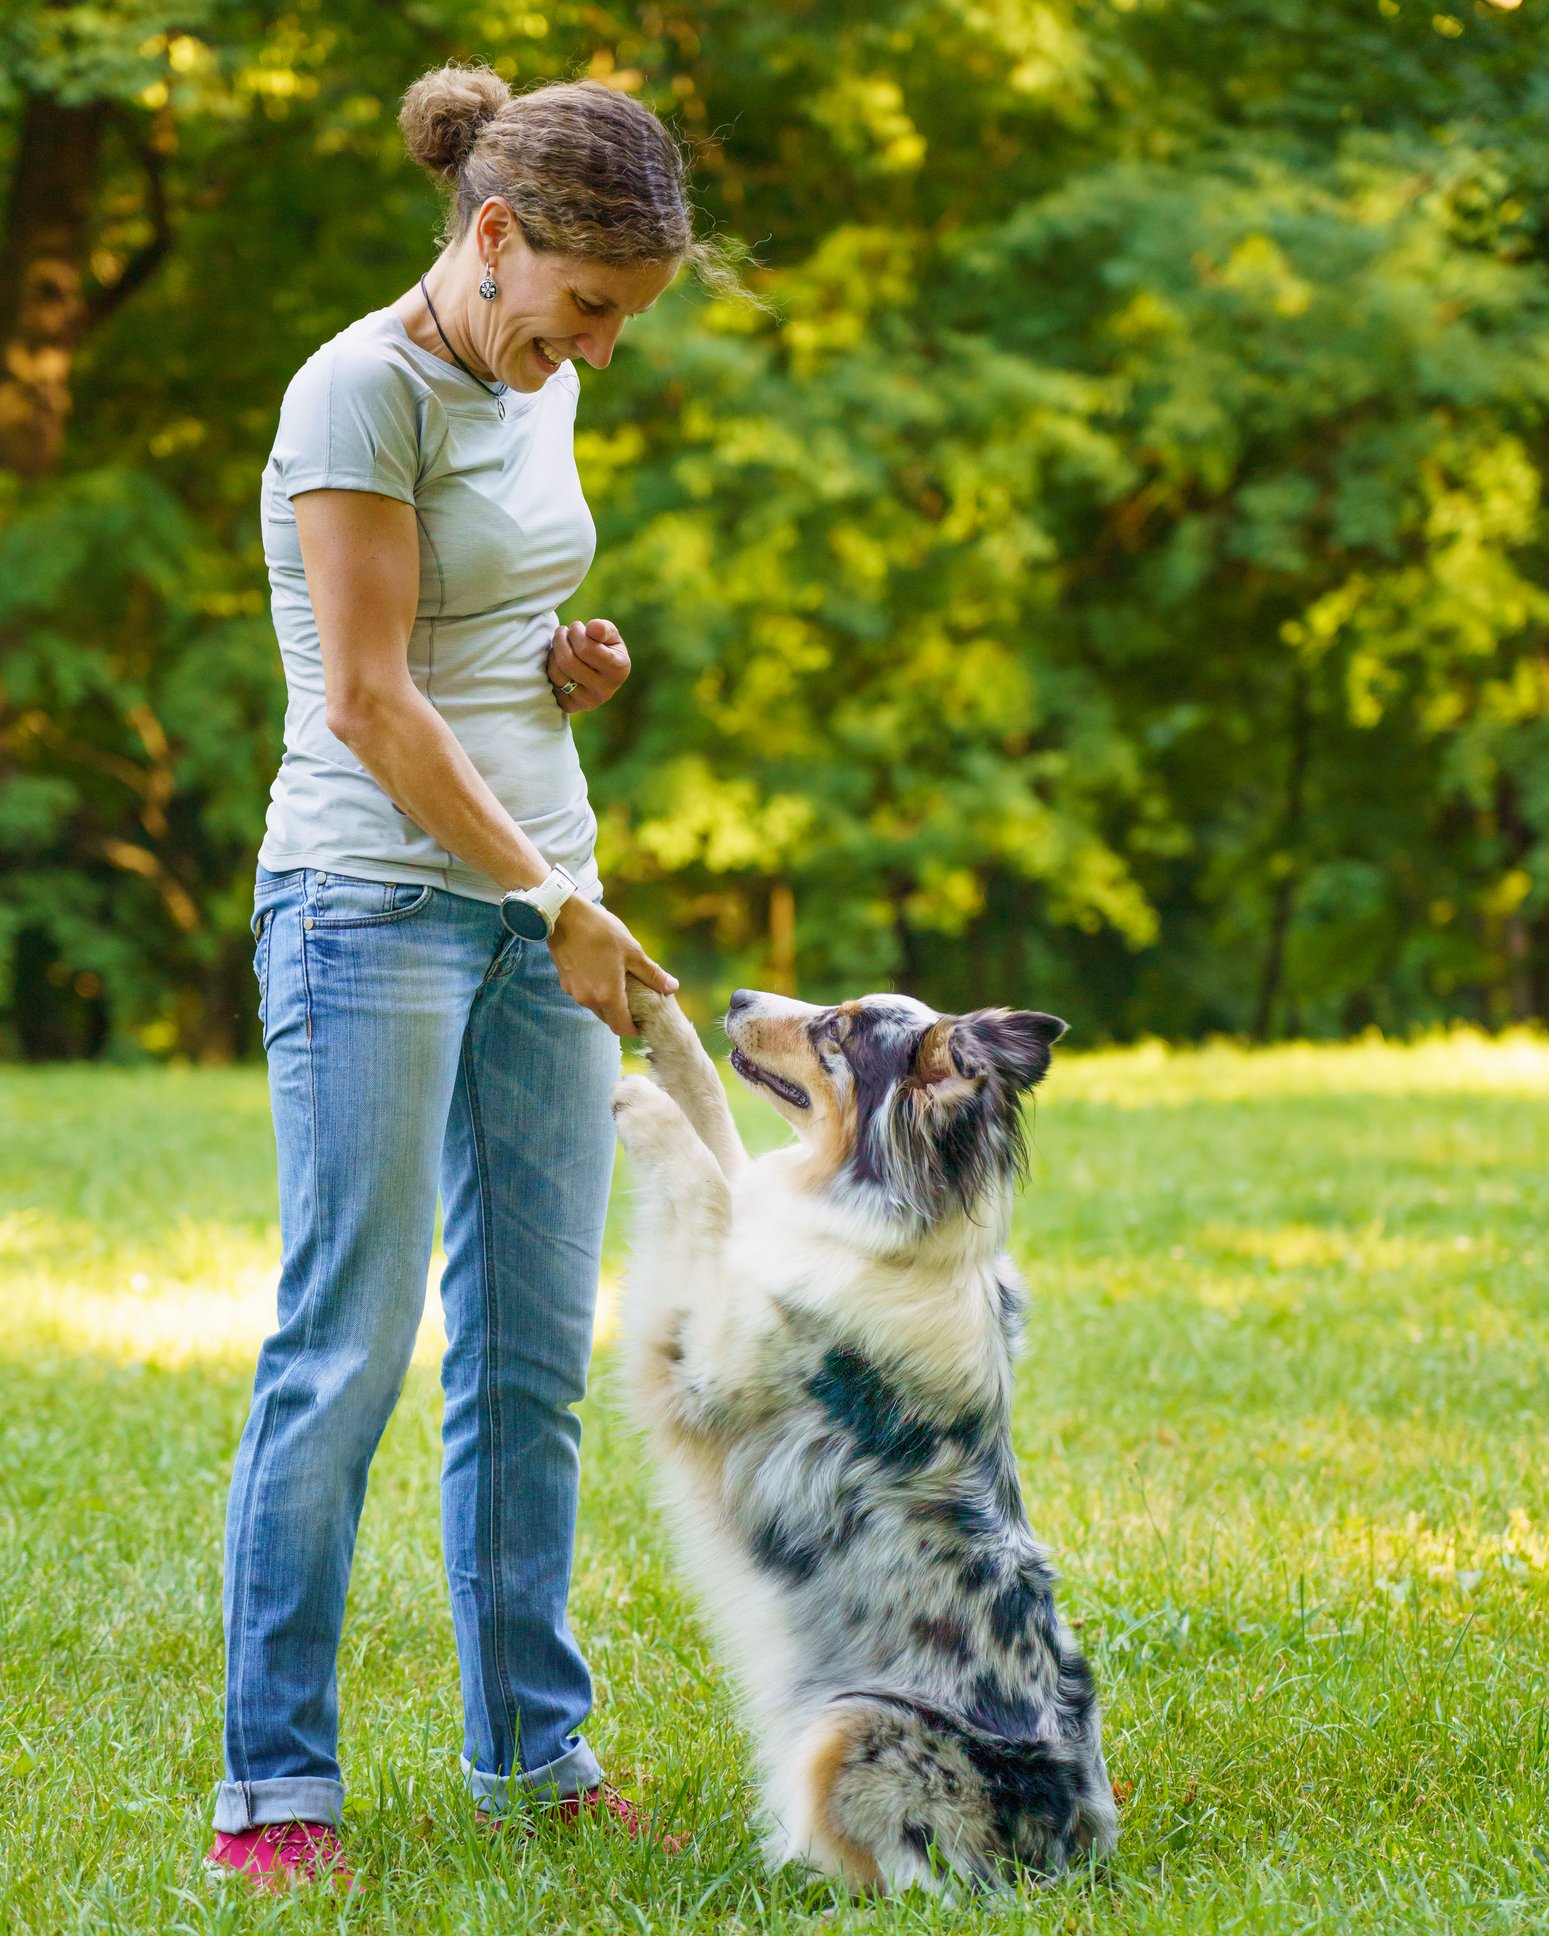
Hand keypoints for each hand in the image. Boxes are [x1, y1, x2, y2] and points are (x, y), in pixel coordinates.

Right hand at [547, 896, 676, 1036]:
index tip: (644, 1020)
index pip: (621, 1028)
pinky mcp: (565, 983)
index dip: (634, 1029)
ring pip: (596, 1007)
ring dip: (609, 1002)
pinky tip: (603, 972)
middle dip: (623, 1015)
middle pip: (609, 1019)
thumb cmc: (600, 931)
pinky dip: (596, 992)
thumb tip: (673, 987)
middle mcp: (588, 999)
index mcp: (607, 995)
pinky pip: (585, 995)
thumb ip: (652, 974)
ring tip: (621, 982)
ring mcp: (574, 992)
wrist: (563, 915)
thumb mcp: (632, 951)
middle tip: (637, 1000)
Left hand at [548, 618, 630, 713]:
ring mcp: (587, 702)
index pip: (586, 648)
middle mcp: (604, 691)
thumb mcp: (611, 636)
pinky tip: (559, 661)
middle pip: (568, 661)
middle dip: (560, 639)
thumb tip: (593, 627)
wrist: (600, 676)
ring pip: (556, 672)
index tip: (577, 626)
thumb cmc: (605, 649)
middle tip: (563, 631)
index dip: (576, 632)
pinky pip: (551, 683)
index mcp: (618, 670)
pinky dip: (551, 667)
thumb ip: (604, 628)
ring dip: (554, 652)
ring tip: (560, 643)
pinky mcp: (570, 706)